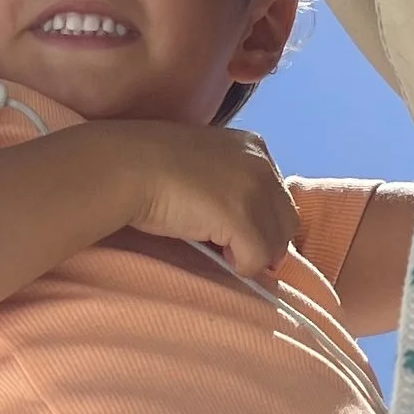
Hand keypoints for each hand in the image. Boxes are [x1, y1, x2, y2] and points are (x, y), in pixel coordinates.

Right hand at [114, 121, 298, 281]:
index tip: (237, 232)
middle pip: (286, 221)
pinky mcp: (242, 219)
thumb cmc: (151, 164)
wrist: (127, 166)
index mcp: (254, 147)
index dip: (263, 221)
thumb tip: (242, 225)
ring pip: (276, 244)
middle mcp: (262, 165)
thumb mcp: (203, 163)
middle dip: (265, 241)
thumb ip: (229, 183)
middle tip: (233, 251)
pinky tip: (217, 257)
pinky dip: (240, 267)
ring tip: (221, 252)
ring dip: (251, 255)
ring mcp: (254, 191)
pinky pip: (256, 259)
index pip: (279, 196)